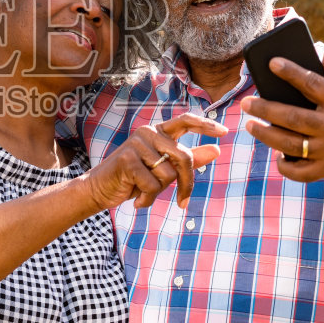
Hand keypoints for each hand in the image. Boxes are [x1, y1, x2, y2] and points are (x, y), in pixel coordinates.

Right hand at [81, 113, 226, 210]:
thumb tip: (216, 150)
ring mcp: (136, 144)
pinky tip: (135, 198)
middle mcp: (148, 133)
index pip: (185, 121)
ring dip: (158, 193)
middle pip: (184, 157)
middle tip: (182, 201)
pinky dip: (147, 198)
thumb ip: (188, 160)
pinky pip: (152, 185)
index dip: (205, 125)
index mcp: (158, 132)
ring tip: (142, 192)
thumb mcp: (163, 170)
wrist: (99, 189)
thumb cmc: (133, 179)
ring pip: (168, 175)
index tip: (225, 132)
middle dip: (187, 184)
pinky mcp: (127, 159)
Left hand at [240, 50, 323, 183]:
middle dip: (265, 109)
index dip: (291, 72)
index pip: (313, 83)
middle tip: (246, 103)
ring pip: (290, 144)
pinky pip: (300, 172)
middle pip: (293, 117)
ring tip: (251, 125)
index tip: (271, 63)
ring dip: (266, 135)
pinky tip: (277, 154)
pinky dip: (285, 165)